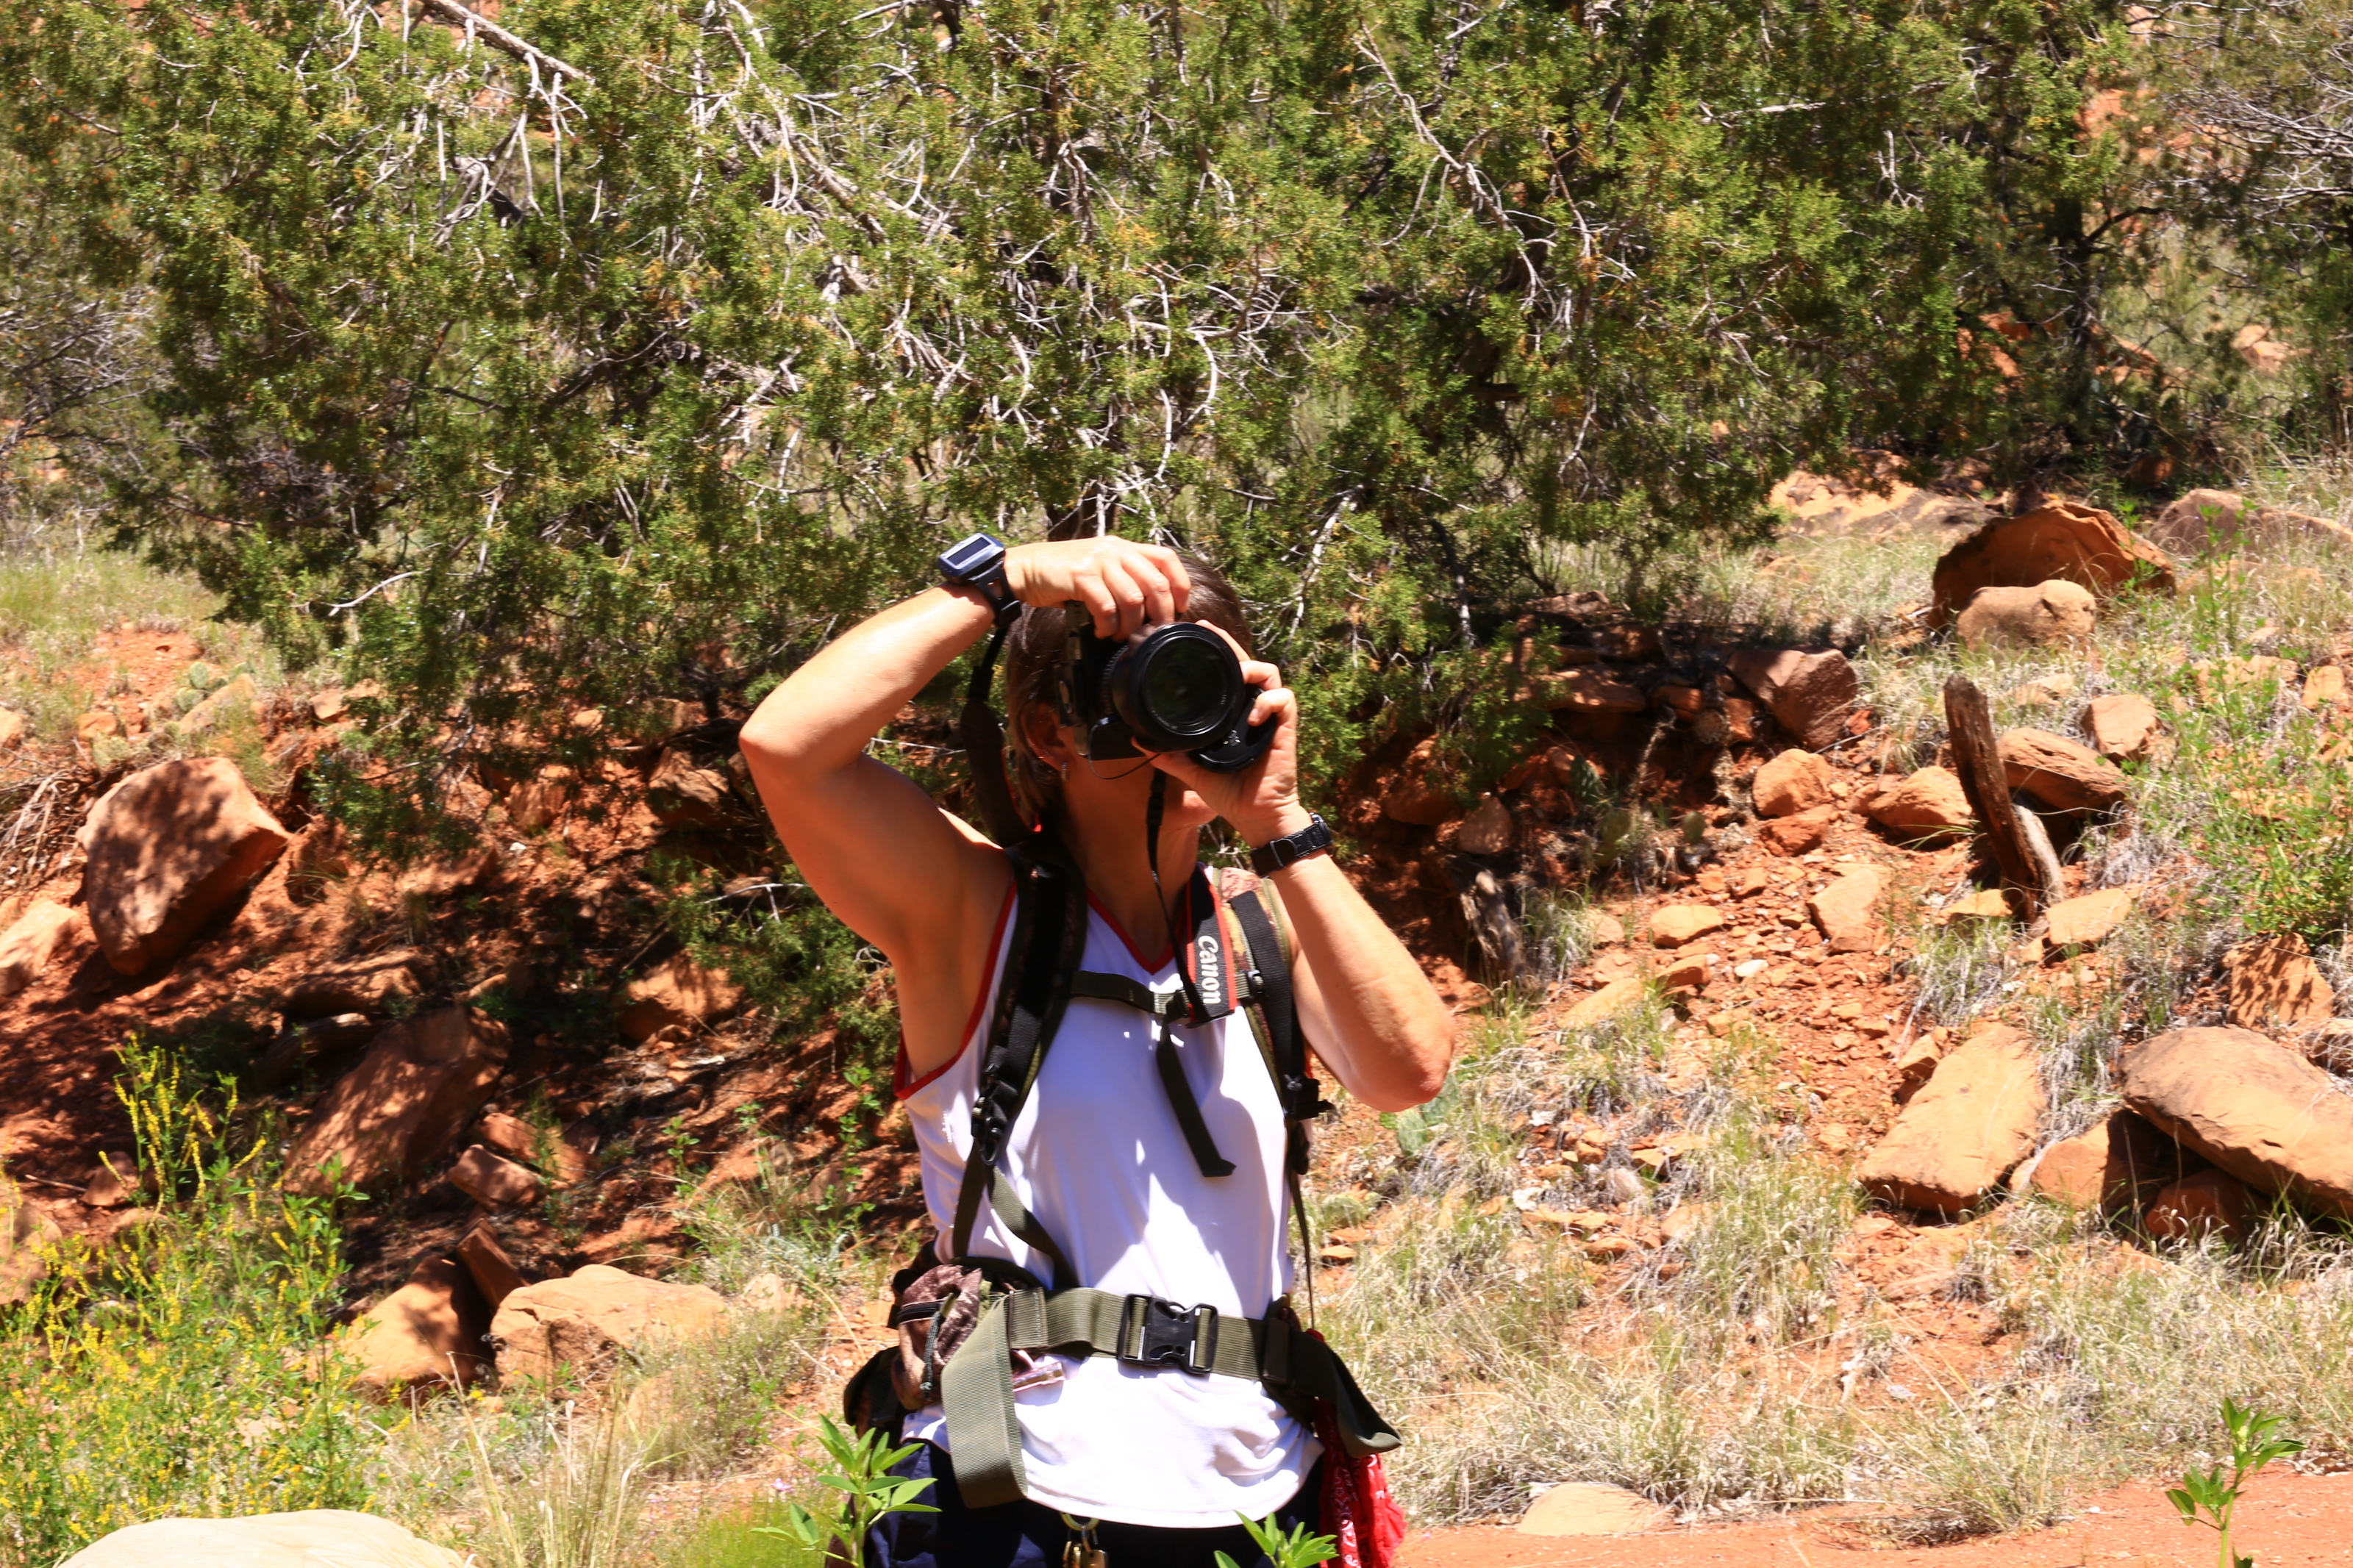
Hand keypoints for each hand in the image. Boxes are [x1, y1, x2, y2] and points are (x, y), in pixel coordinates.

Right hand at [1003, 538, 1189, 640]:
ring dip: (1129, 626)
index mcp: (1125, 547)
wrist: (1027, 568)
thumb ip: (1125, 578)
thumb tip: (1154, 609)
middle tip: (1150, 633)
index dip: (1180, 585)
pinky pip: (1106, 606)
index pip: (1167, 558)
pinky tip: (1100, 631)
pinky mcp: (1081, 575)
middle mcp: (1115, 550)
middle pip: (1155, 584)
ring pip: (1133, 599)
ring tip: (1119, 636)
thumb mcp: (1101, 568)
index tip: (1180, 609)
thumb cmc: (1065, 574)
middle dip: (1159, 615)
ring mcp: (1099, 561)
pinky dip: (1107, 625)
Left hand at [1147, 626, 1313, 848]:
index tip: (1196, 635)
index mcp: (1231, 714)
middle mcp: (1251, 710)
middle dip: (1229, 643)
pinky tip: (1252, 715)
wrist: (1255, 816)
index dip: (1215, 652)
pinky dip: (1269, 702)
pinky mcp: (1285, 728)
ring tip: (1237, 674)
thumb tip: (1139, 743)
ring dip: (1253, 669)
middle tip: (1208, 630)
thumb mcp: (1193, 771)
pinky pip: (1283, 701)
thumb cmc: (1230, 792)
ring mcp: (1269, 717)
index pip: (1226, 674)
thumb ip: (1170, 756)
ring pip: (1270, 673)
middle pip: (1246, 664)